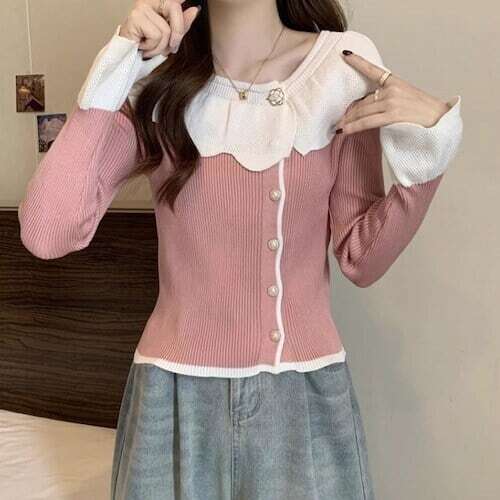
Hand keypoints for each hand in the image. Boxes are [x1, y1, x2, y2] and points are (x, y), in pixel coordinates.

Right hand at [119, 0, 200, 57]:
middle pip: (174, 8)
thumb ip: (182, 24)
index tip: (190, 2)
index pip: (174, 0)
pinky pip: (156, 35)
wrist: (128, 58)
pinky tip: (143, 46)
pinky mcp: (136, 17)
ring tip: (150, 47)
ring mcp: (141, 7)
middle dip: (177, 33)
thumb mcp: (170, 37)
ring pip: (166, 29)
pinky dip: (152, 47)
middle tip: (172, 48)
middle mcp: (149, 1)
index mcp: (160, 3)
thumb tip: (195, 9)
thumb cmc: (148, 46)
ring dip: (160, 47)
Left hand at [335, 50, 451, 134]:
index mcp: (396, 82)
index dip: (358, 62)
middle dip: (349, 112)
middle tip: (338, 119)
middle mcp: (392, 89)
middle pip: (363, 100)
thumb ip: (388, 98)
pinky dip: (353, 127)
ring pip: (362, 111)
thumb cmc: (423, 113)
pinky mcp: (392, 115)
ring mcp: (392, 102)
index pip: (373, 70)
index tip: (346, 54)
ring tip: (339, 127)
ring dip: (348, 121)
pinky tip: (344, 131)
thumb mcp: (407, 97)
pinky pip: (367, 122)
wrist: (440, 122)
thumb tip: (366, 107)